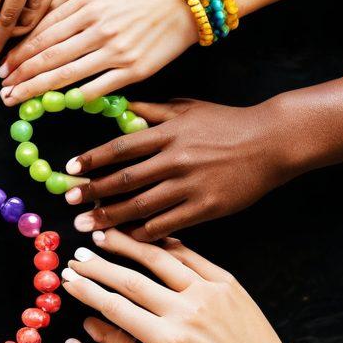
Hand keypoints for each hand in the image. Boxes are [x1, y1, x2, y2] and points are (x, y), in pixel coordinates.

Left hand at [0, 0, 197, 103]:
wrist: (187, 0)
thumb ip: (68, 11)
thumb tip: (35, 36)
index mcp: (86, 2)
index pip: (42, 33)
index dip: (18, 55)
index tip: (2, 70)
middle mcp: (97, 25)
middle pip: (47, 56)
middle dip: (20, 76)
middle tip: (2, 92)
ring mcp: (115, 48)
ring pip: (65, 74)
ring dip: (36, 90)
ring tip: (17, 100)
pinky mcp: (133, 68)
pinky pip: (95, 88)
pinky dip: (73, 98)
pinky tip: (56, 105)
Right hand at [60, 230, 297, 342]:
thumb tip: (93, 328)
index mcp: (168, 340)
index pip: (115, 307)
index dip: (87, 291)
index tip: (68, 280)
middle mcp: (187, 311)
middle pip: (131, 279)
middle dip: (98, 265)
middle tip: (77, 255)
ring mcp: (210, 293)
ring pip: (159, 259)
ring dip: (128, 245)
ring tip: (105, 235)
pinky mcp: (228, 285)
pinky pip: (191, 257)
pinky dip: (167, 245)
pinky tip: (149, 239)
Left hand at [63, 99, 293, 240]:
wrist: (273, 141)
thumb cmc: (227, 123)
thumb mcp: (188, 108)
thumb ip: (152, 110)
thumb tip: (119, 105)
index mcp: (169, 133)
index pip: (120, 147)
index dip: (92, 159)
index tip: (70, 169)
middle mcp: (176, 159)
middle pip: (124, 179)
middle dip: (91, 192)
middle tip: (68, 201)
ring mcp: (191, 185)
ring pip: (140, 206)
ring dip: (109, 217)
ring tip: (86, 225)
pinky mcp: (206, 207)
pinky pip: (166, 224)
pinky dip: (142, 232)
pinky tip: (124, 237)